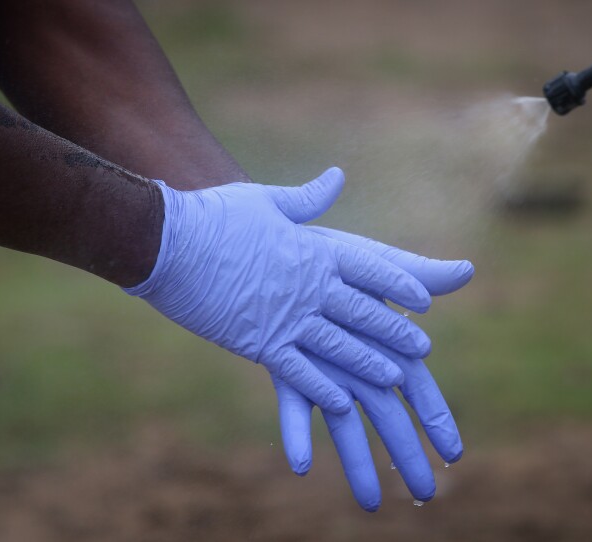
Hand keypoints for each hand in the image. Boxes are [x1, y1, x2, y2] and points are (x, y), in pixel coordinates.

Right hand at [125, 168, 434, 413]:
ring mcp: (284, 317)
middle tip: (421, 348)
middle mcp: (307, 286)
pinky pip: (297, 370)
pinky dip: (321, 386)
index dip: (397, 284)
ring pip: (338, 345)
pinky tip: (341, 401)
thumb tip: (337, 176)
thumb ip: (308, 199)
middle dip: (393, 331)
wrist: (168, 242)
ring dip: (368, 362)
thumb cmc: (215, 215)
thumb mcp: (267, 200)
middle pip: (361, 312)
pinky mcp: (257, 342)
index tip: (424, 299)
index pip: (368, 268)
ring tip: (394, 378)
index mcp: (313, 249)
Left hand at [273, 227, 473, 510]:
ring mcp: (325, 372)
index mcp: (385, 344)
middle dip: (408, 454)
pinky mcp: (289, 370)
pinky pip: (294, 407)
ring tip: (371, 502)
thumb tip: (468, 270)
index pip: (419, 389)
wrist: (275, 250)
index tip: (455, 454)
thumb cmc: (332, 254)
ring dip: (358, 462)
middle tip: (426, 496)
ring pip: (345, 425)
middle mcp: (358, 365)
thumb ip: (416, 272)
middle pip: (388, 418)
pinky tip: (300, 464)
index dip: (437, 420)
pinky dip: (297, 434)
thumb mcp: (375, 262)